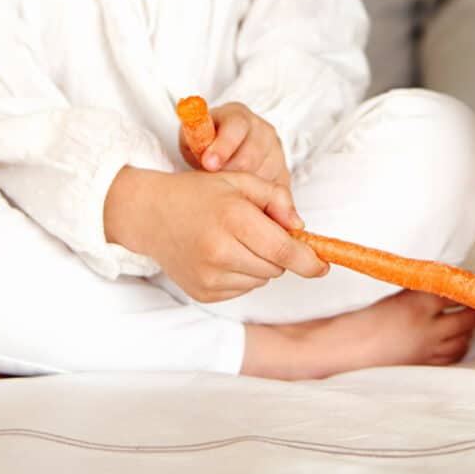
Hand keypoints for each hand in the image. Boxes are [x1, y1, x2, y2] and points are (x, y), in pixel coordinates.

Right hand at [105, 167, 327, 303]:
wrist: (151, 214)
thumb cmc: (200, 194)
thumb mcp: (241, 181)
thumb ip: (277, 198)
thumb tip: (301, 228)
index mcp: (233, 219)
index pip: (282, 249)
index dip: (308, 260)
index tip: (323, 265)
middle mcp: (220, 251)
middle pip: (276, 266)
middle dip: (279, 252)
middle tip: (259, 230)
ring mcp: (209, 276)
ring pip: (261, 279)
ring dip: (261, 263)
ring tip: (236, 239)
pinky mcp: (203, 292)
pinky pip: (242, 289)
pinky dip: (242, 273)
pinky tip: (223, 254)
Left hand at [179, 101, 289, 187]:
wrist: (223, 148)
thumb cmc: (206, 144)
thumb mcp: (194, 139)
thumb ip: (198, 143)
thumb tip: (207, 160)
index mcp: (238, 116)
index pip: (236, 126)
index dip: (223, 146)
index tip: (208, 164)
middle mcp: (263, 130)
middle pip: (251, 156)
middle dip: (229, 172)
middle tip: (214, 181)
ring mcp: (276, 151)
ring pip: (263, 175)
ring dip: (243, 186)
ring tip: (227, 188)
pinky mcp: (283, 172)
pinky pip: (275, 190)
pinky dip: (258, 197)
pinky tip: (243, 197)